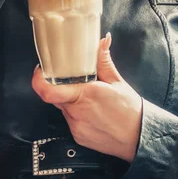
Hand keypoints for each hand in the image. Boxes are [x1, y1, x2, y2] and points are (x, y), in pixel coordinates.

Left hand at [32, 33, 142, 162]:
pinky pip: (70, 120)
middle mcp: (76, 112)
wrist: (138, 138)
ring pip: (63, 108)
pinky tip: (92, 112)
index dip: (39, 80)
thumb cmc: (129, 109)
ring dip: (70, 100)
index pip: (48, 90)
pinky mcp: (77, 136)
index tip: (40, 70)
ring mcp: (75, 126)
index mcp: (84, 94)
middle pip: (55, 95)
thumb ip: (104, 60)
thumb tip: (103, 40)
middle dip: (59, 86)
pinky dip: (76, 113)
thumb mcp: (117, 81)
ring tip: (88, 98)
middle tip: (70, 79)